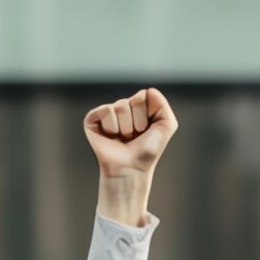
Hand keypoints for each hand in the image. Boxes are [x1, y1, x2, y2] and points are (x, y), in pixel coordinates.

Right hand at [84, 89, 175, 226]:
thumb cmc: (147, 150)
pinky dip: (111, 126)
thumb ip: (163, 105)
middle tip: (134, 136)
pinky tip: (110, 136)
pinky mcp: (93, 118)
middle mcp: (123, 107)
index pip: (145, 95)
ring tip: (123, 138)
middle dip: (137, 122)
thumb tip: (148, 90)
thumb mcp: (166, 126)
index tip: (146, 130)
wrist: (130, 168)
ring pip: (120, 107)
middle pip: (133, 101)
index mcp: (139, 106)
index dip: (148, 114)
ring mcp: (107, 112)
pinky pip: (105, 111)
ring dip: (125, 127)